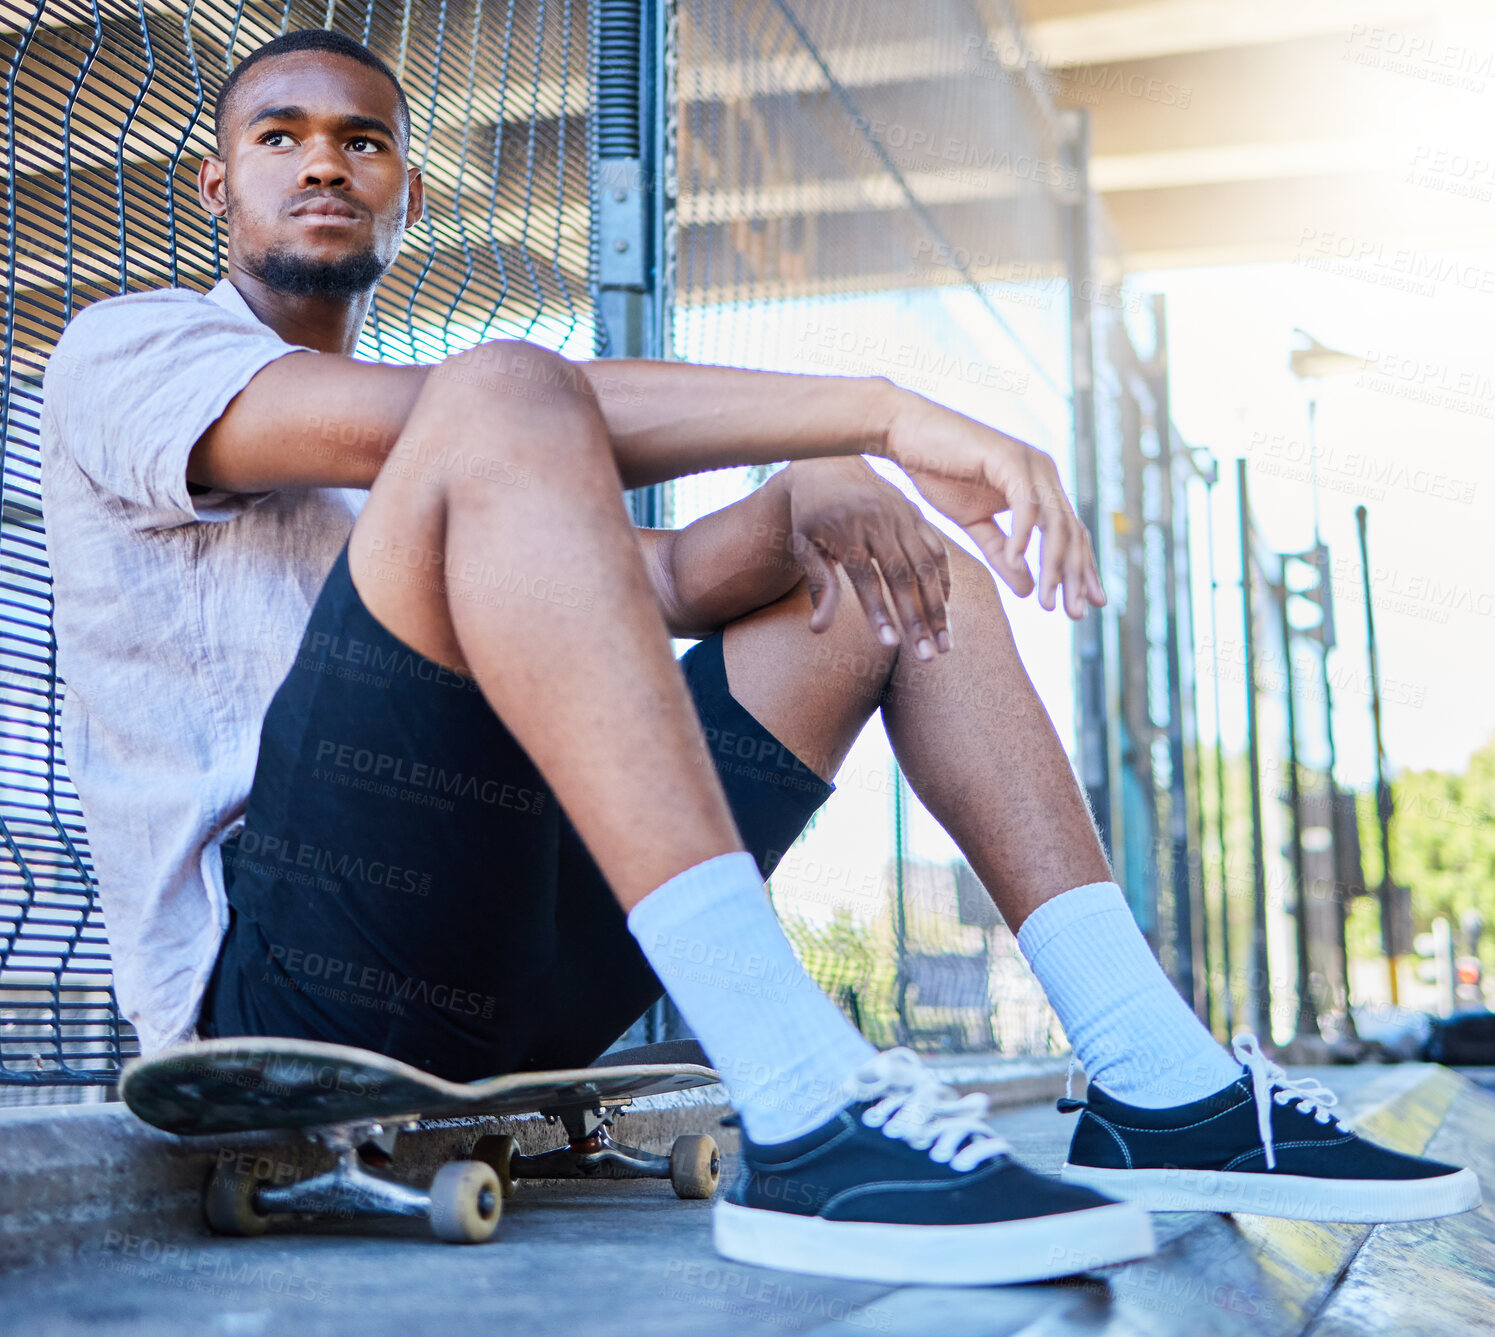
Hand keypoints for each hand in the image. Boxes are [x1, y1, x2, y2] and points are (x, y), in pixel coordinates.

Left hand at [783, 457, 952, 658]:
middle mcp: (878, 520)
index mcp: (846, 529)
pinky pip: (938, 551)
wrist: (830, 464)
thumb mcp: (804, 546)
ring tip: (944, 645)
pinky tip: (945, 612)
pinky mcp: (917, 514)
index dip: (879, 611)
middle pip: (903, 575)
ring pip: (927, 567)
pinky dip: (945, 582)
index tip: (890, 644)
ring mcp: (902, 516)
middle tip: (927, 657)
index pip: (866, 577)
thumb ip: (819, 586)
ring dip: (939, 608)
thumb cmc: (812, 515)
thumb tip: (818, 630)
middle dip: (918, 618)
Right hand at [884, 392, 1104, 618]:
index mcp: (1041, 487)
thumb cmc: (940, 474)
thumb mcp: (975, 524)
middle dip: (1076, 577)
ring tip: (1047, 601)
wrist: (907, 435)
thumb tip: (1030, 591)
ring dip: (1053, 566)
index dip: (1082, 571)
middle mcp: (1044, 473)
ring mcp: (1030, 464)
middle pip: (1072, 532)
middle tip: (1075, 614)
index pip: (1072, 534)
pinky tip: (1016, 563)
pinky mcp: (1009, 458)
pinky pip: (1024, 505)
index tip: (1086, 606)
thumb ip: (1002, 555)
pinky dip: (1022, 537)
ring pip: (1054, 523)